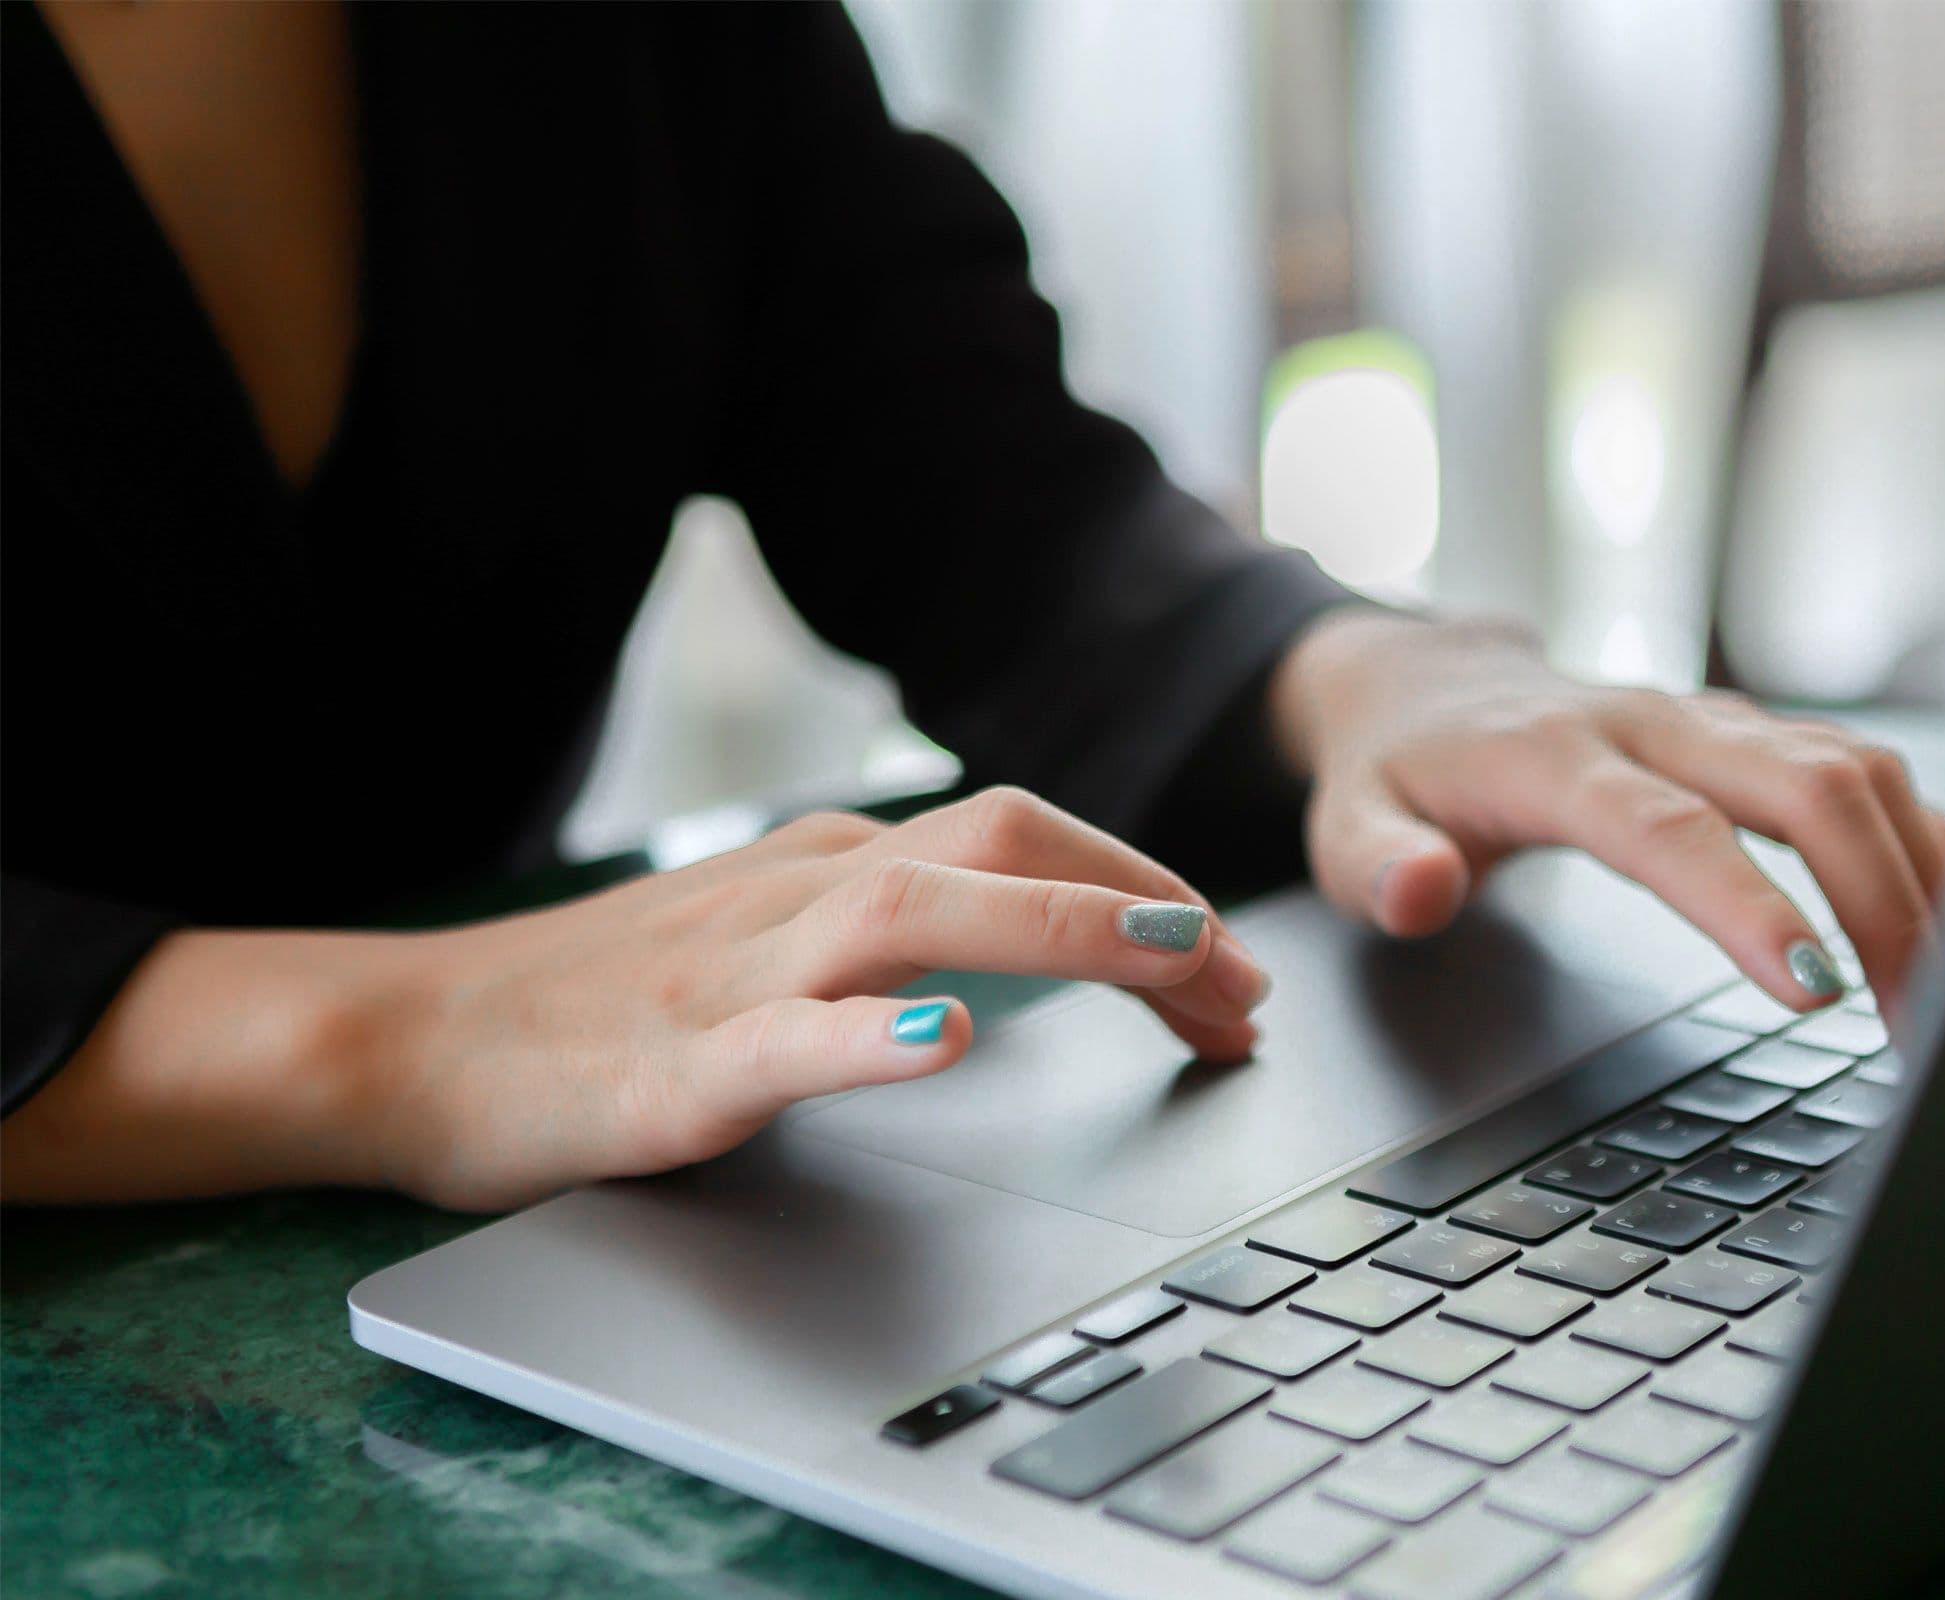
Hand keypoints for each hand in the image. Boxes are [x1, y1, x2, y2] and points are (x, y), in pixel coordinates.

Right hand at [1, 788, 1267, 1210]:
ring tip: (1161, 955)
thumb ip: (888, 933)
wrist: (411, 1037)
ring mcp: (731, 973)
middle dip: (1139, 901)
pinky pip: (778, 1041)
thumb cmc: (601, 1003)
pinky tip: (944, 1039)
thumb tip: (1030, 954)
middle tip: (1244, 983)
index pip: (1020, 839)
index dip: (1142, 886)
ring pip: (908, 913)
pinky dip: (867, 1035)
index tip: (1229, 965)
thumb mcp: (770, 942)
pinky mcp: (667, 1066)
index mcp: (830, 864)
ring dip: (1051, 928)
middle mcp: (797, 890)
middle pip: (995, 846)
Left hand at [1268, 609, 1944, 1008]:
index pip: (1671, 827)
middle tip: (1920, 1027)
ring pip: (1858, 768)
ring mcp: (1716, 722)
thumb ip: (1375, 866)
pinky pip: (1871, 771)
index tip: (1816, 988)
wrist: (1429, 683)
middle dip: (1882, 902)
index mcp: (1556, 755)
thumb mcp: (1345, 824)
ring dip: (1922, 876)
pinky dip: (1931, 838)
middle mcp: (1656, 722)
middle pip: (1806, 785)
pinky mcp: (1754, 736)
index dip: (1748, 903)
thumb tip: (1420, 891)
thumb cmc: (1399, 771)